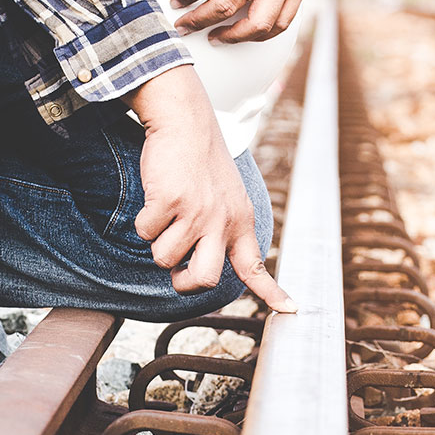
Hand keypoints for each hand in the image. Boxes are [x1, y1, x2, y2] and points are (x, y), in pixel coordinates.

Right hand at [128, 65, 296, 311]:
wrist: (187, 123)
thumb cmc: (201, 162)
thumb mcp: (228, 196)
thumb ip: (223, 229)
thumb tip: (201, 268)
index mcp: (240, 222)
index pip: (257, 266)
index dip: (272, 293)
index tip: (290, 311)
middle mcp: (221, 221)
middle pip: (204, 280)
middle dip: (185, 283)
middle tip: (179, 273)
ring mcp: (195, 212)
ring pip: (165, 258)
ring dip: (158, 242)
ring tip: (167, 215)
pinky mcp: (169, 202)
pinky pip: (145, 232)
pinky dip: (143, 220)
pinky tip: (156, 197)